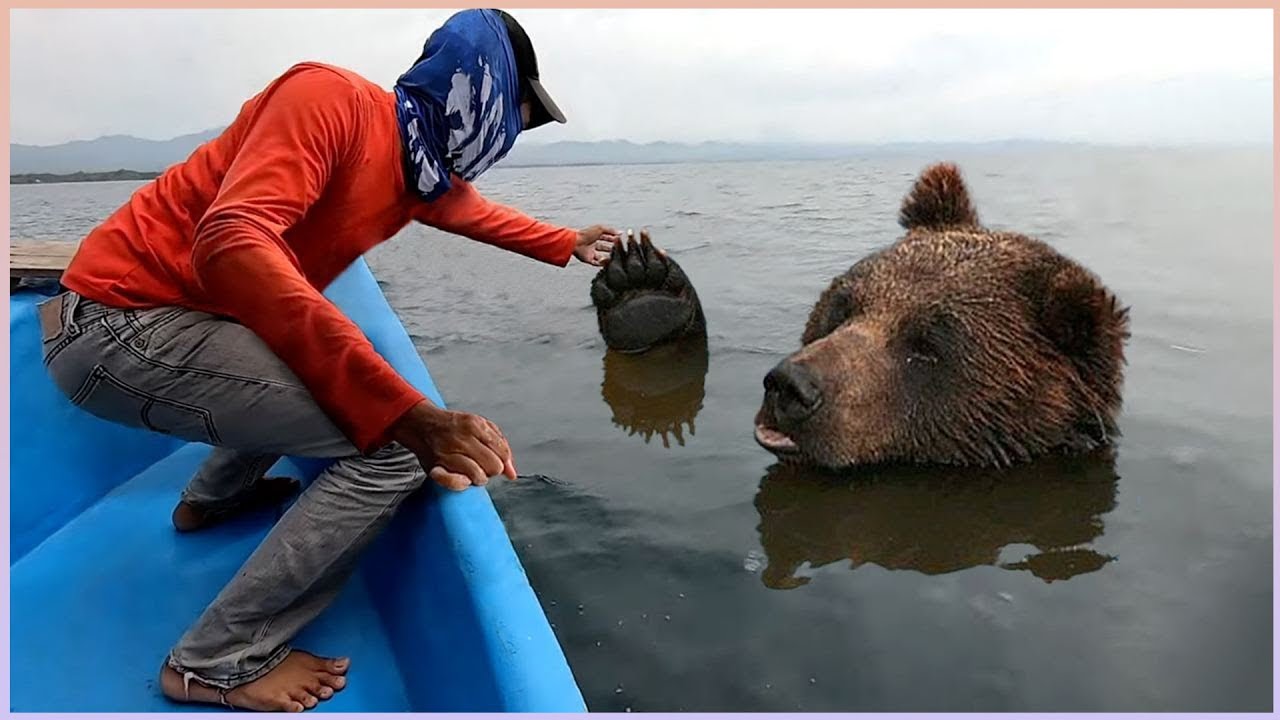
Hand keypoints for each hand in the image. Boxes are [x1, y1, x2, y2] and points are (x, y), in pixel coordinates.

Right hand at [390, 401, 516, 491]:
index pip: (503, 453)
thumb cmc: (455, 427)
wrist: (423, 424)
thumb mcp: (482, 426)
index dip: (502, 460)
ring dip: (478, 477)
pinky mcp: (437, 468)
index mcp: (475, 425)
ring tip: (471, 470)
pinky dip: (462, 484)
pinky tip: (463, 479)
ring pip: (480, 477)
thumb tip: (512, 473)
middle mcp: (462, 439)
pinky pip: (456, 484)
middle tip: (481, 463)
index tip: (493, 458)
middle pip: (494, 467)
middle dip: (491, 468)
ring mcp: (448, 454)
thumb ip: (501, 446)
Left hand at [573, 225, 620, 265]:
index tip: (619, 240)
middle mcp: (592, 244)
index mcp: (594, 236)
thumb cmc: (586, 233)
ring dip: (608, 257)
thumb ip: (611, 230)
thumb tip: (621, 233)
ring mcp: (590, 252)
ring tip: (614, 257)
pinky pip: (596, 263)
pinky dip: (602, 263)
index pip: (606, 238)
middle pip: (604, 248)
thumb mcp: (600, 228)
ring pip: (601, 257)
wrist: (575, 242)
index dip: (613, 239)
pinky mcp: (587, 259)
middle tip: (618, 250)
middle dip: (611, 249)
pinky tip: (608, 261)